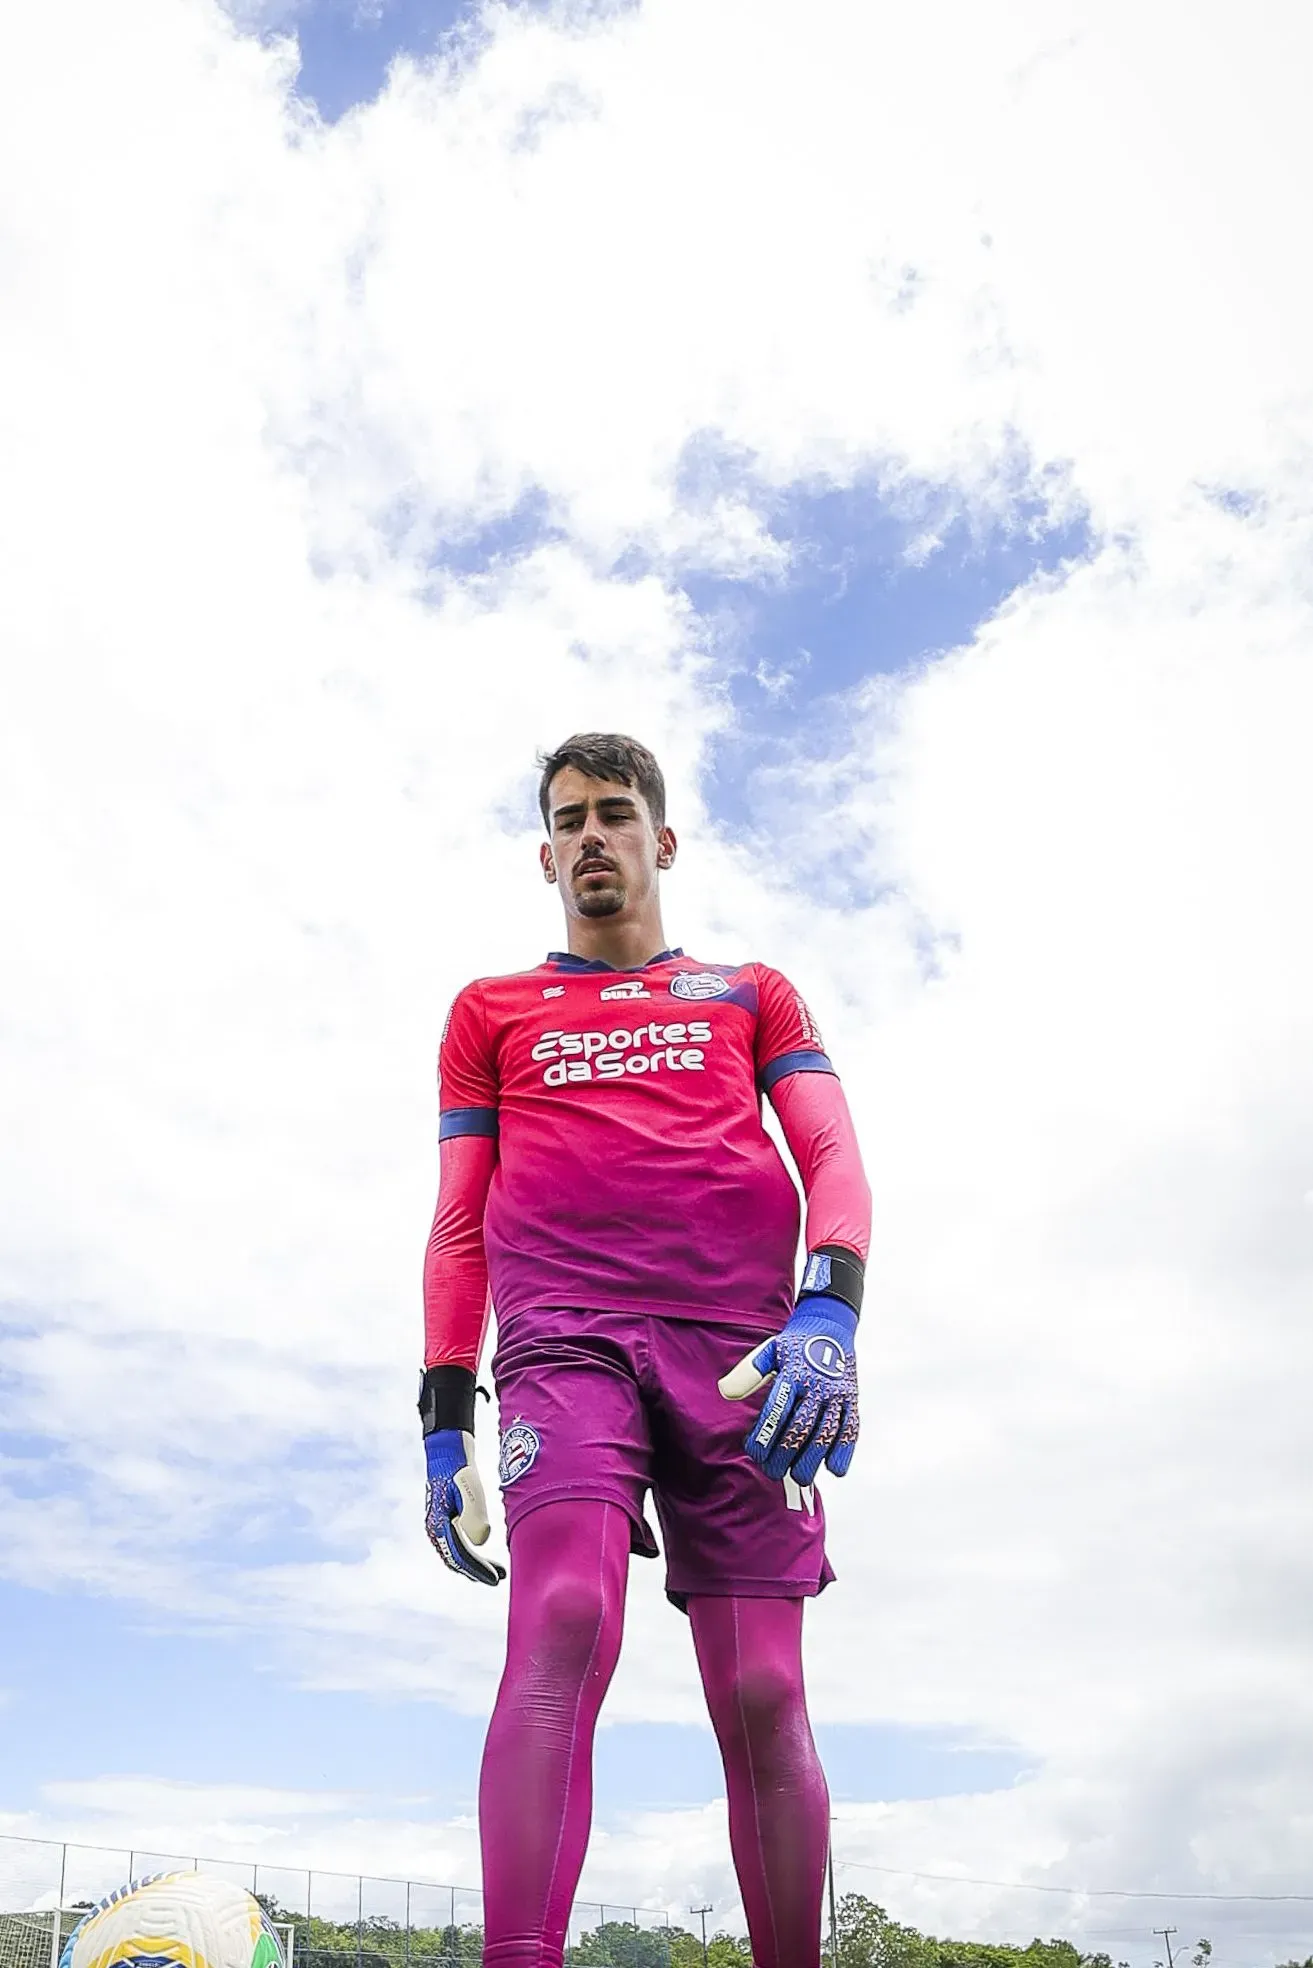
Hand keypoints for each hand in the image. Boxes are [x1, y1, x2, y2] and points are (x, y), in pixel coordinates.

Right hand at [424, 1428, 505, 1585]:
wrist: (447, 1449)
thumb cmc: (458, 1465)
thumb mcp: (469, 1486)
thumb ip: (474, 1512)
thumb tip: (482, 1541)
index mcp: (438, 1523)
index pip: (460, 1556)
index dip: (478, 1570)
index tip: (495, 1578)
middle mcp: (435, 1528)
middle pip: (456, 1560)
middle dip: (477, 1572)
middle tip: (498, 1579)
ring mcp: (439, 1524)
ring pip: (455, 1554)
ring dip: (474, 1565)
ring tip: (496, 1571)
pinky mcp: (445, 1518)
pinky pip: (456, 1544)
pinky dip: (470, 1554)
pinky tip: (484, 1553)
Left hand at [719, 1294, 858, 1484]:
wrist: (830, 1325)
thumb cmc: (793, 1345)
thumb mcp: (768, 1351)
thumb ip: (748, 1373)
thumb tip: (724, 1391)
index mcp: (793, 1373)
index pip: (776, 1410)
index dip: (764, 1436)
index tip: (753, 1452)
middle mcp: (818, 1385)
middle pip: (801, 1427)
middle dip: (785, 1454)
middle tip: (772, 1472)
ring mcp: (838, 1394)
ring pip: (826, 1433)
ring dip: (813, 1459)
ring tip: (800, 1477)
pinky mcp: (852, 1399)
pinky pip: (851, 1429)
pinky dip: (844, 1450)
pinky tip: (833, 1469)